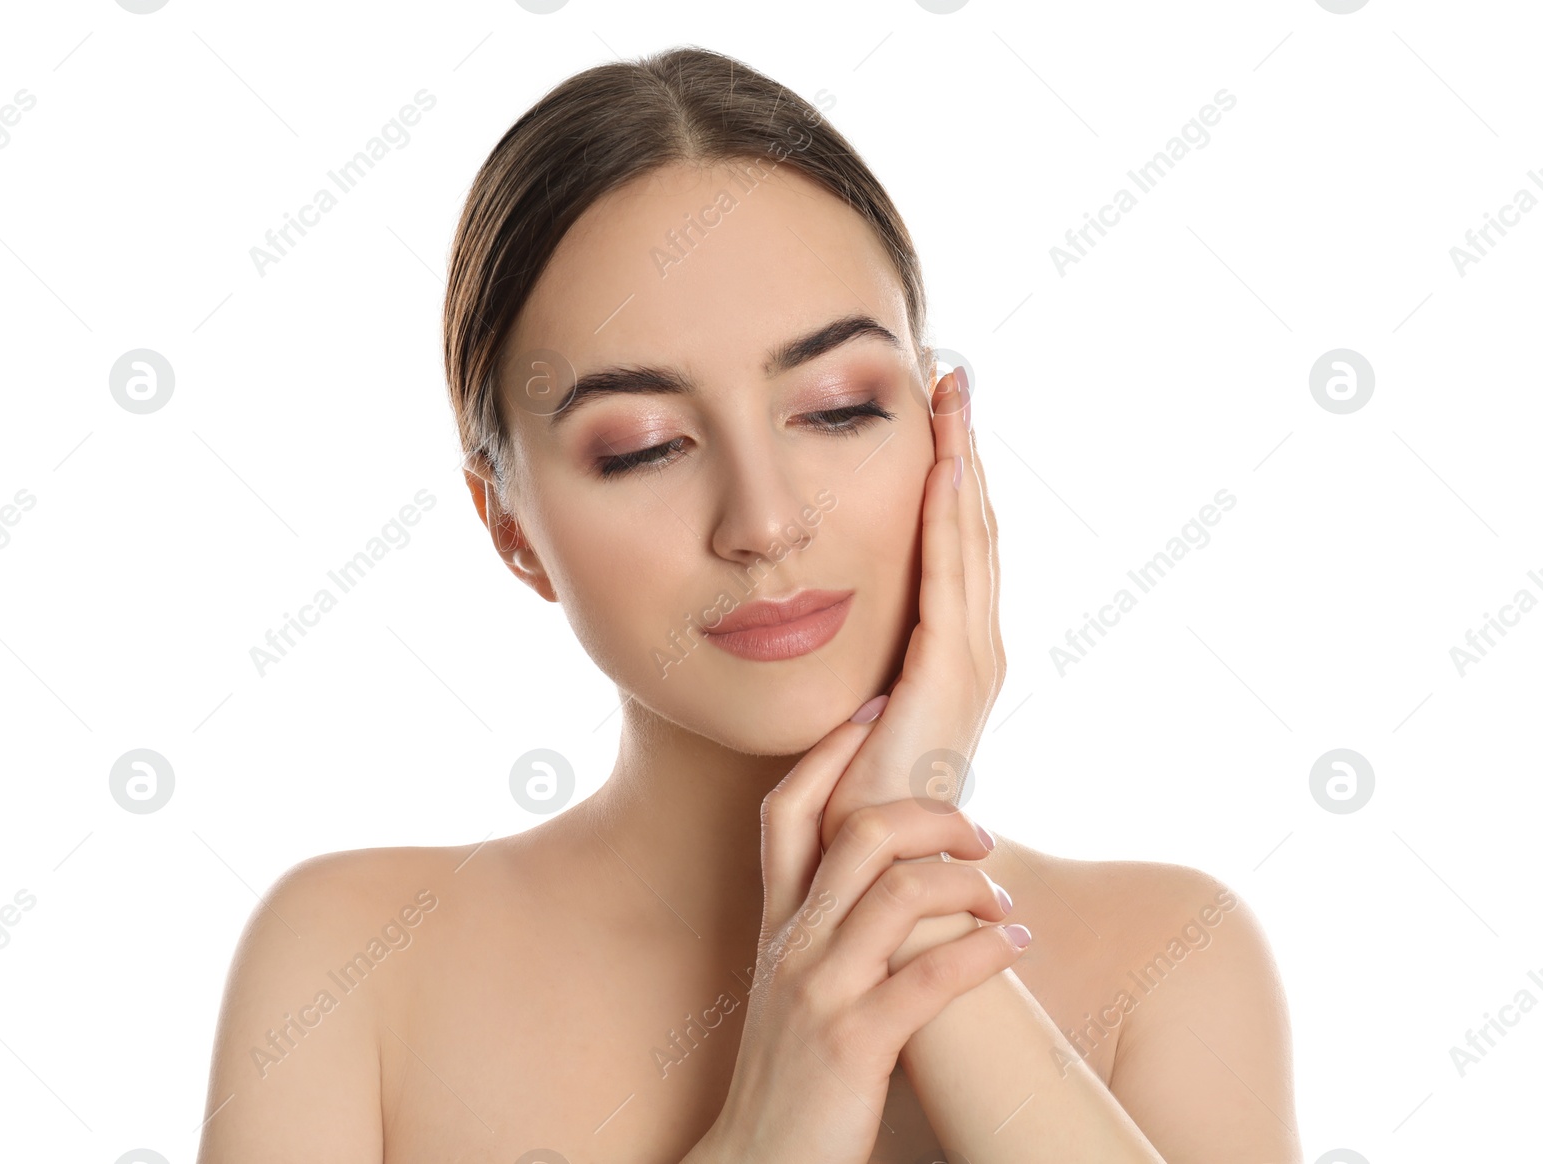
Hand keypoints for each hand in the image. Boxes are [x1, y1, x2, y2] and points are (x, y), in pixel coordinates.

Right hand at [693, 717, 1024, 1163]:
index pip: (788, 810)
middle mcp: (792, 942)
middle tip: (980, 832)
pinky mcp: (854, 1043)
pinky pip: (930, 976)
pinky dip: (986, 952)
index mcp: (777, 922)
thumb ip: (828, 927)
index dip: (831, 751)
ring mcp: (819, 991)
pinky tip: (1018, 948)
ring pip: (901, 893)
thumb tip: (895, 879)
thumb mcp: (794, 984)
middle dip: (932, 813)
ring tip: (1005, 902)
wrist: (757, 1163)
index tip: (878, 707)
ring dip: (971, 884)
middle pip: (857, 831)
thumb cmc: (793, 1072)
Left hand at [817, 364, 1003, 851]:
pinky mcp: (950, 675)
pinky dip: (949, 517)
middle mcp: (976, 648)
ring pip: (969, 537)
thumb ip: (854, 661)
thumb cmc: (849, 802)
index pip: (954, 541)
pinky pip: (949, 577)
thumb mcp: (852, 709)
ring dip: (962, 461)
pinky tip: (942, 464)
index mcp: (953, 651)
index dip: (949, 471)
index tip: (933, 408)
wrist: (876, 876)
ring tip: (952, 393)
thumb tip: (810, 612)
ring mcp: (972, 661)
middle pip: (972, 525)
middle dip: (963, 446)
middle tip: (952, 374)